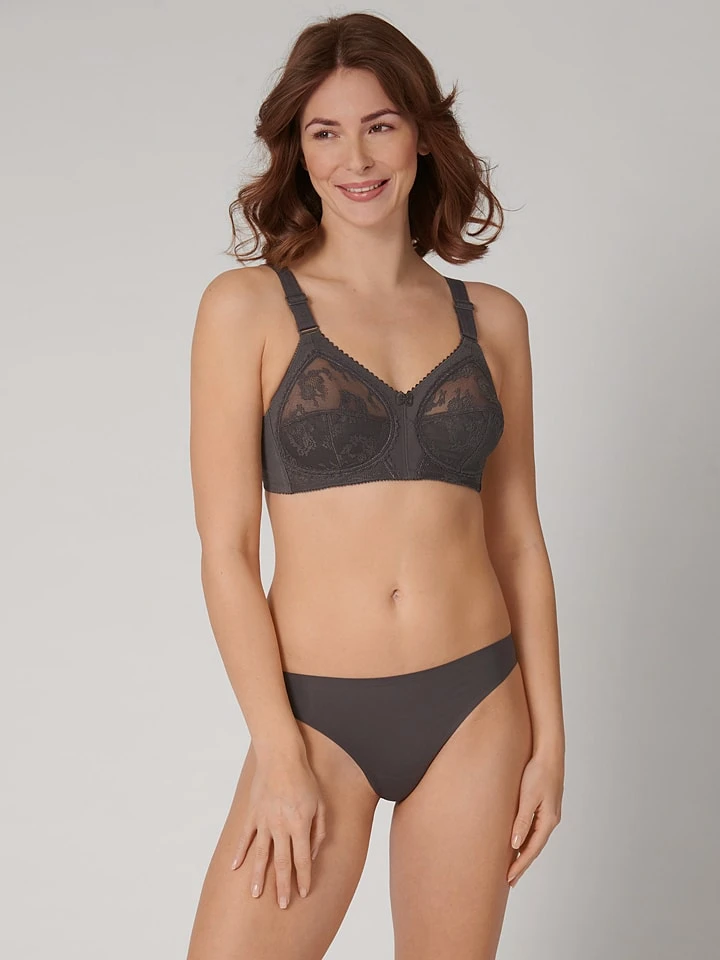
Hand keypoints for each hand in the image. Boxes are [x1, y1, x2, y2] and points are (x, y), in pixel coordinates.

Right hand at [230, 754, 326, 908]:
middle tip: (281, 905)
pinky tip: (235, 868)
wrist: (281, 757)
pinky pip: (245, 837)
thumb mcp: (320, 804)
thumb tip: (314, 853)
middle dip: (282, 886)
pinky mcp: (252, 814)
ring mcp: (264, 821)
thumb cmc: (304, 780)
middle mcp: (281, 826)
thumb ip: (319, 831)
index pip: (303, 859)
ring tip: (255, 895)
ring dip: (258, 876)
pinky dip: (239, 853)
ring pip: (261, 854)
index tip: (303, 893)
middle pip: (282, 862)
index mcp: (300, 824)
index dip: (304, 878)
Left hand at [507, 749, 563, 886]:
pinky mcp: (545, 805)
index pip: (532, 850)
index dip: (520, 865)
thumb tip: (515, 845)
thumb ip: (521, 821)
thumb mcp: (527, 797)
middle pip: (534, 848)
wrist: (548, 752)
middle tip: (509, 880)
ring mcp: (549, 813)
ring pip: (534, 839)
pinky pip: (534, 828)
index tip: (509, 878)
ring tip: (512, 865)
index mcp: (548, 820)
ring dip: (523, 852)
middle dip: (522, 864)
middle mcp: (551, 820)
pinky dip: (526, 839)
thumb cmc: (538, 772)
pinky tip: (518, 841)